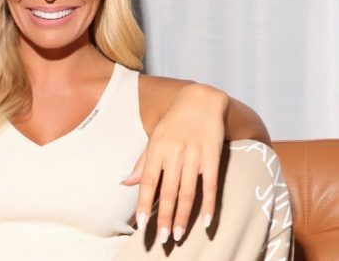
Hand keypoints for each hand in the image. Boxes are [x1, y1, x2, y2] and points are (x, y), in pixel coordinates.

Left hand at [122, 83, 226, 243]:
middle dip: (164, 216)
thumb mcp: (155, 138)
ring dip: (183, 215)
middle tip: (163, 239)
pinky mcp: (212, 155)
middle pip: (168, 190)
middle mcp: (174, 153)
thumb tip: (126, 183)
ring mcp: (194, 154)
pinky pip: (211, 184)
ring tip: (179, 234)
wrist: (201, 100)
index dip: (144, 203)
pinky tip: (205, 221)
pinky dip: (209, 203)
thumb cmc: (174, 123)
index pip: (148, 181)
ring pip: (188, 191)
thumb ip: (142, 163)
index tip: (141, 224)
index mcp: (157, 149)